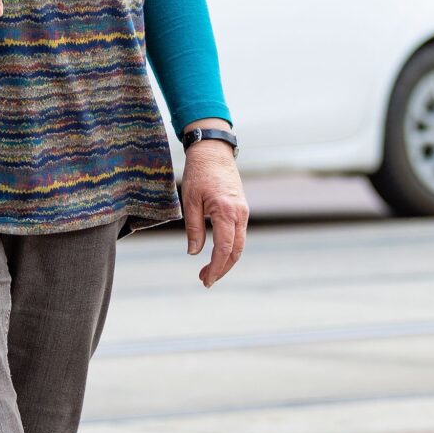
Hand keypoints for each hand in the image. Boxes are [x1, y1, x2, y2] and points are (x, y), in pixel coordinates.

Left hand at [179, 127, 247, 286]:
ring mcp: (243, 211)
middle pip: (235, 251)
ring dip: (226, 261)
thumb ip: (193, 228)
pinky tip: (216, 254)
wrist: (214, 152)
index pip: (224, 248)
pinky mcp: (242, 209)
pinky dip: (230, 248)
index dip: (216, 267)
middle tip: (204, 280)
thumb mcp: (190, 200)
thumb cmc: (199, 173)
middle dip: (222, 269)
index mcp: (225, 211)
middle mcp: (239, 213)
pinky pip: (239, 234)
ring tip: (208, 271)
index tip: (205, 280)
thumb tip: (194, 253)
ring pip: (239, 245)